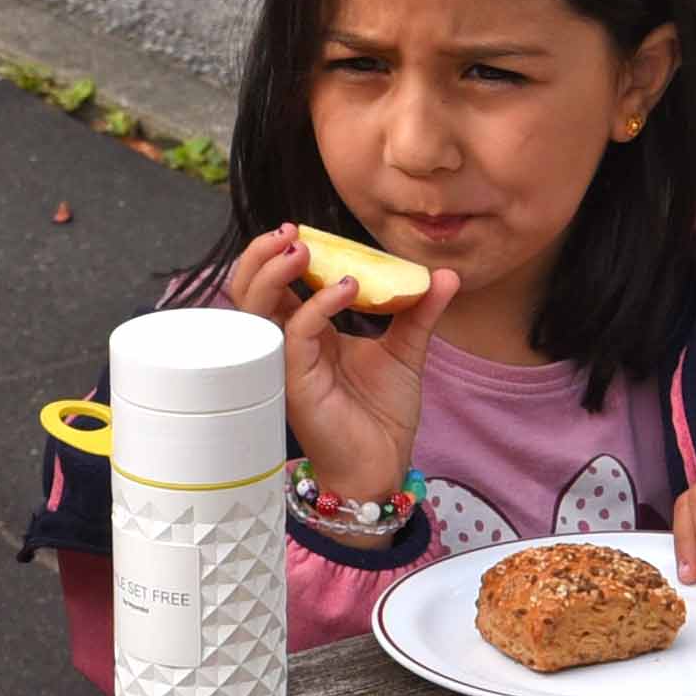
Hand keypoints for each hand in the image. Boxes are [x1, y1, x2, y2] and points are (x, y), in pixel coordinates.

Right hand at [227, 227, 428, 505]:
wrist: (383, 464)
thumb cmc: (383, 415)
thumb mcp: (405, 351)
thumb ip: (419, 311)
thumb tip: (445, 275)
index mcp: (306, 334)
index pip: (276, 286)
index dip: (279, 256)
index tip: (301, 231)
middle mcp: (288, 345)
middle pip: (249, 292)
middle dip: (260, 256)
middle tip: (289, 231)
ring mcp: (288, 364)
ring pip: (254, 310)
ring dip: (270, 272)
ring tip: (298, 247)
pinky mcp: (297, 383)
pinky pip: (295, 334)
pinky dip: (318, 305)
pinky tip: (348, 287)